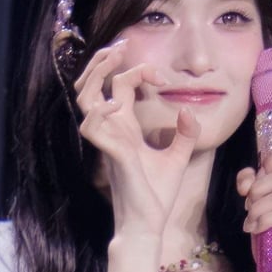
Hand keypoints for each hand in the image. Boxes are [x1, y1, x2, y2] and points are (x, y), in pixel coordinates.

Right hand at [74, 42, 200, 237]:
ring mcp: (108, 141)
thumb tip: (186, 110)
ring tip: (112, 59)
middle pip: (93, 85)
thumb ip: (183, 134)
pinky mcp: (112, 155)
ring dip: (95, 76)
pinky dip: (99, 111)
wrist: (147, 225)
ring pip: (85, 100)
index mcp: (125, 129)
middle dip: (103, 61)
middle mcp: (112, 131)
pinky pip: (91, 127)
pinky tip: (115, 103)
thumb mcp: (176, 158)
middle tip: (120, 45)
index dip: (136, 72)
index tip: (159, 75)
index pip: (119, 88)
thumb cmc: (156, 196)